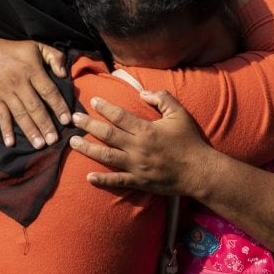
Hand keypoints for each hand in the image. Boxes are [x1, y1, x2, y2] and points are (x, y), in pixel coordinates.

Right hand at [0, 37, 68, 148]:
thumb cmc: (13, 51)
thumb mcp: (36, 46)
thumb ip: (54, 56)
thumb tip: (65, 74)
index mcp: (32, 70)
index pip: (48, 90)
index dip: (58, 106)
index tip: (67, 120)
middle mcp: (19, 82)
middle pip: (34, 106)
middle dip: (45, 124)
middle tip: (54, 140)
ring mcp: (5, 92)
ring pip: (20, 114)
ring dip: (30, 131)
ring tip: (40, 145)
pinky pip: (1, 116)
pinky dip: (5, 130)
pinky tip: (10, 143)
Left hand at [69, 90, 212, 195]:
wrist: (200, 172)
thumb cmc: (190, 141)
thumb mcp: (179, 114)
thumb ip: (162, 98)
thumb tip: (142, 92)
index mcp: (146, 130)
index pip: (119, 116)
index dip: (104, 107)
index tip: (92, 101)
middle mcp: (138, 147)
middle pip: (107, 134)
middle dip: (88, 125)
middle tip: (73, 118)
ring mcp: (137, 166)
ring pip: (106, 156)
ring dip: (87, 149)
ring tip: (73, 142)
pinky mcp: (139, 182)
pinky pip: (117, 181)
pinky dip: (102, 180)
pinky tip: (88, 177)